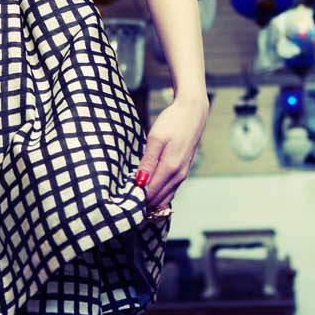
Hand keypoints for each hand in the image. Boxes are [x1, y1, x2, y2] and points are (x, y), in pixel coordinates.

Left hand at [133, 91, 207, 213]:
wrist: (193, 113)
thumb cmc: (173, 122)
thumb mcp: (156, 138)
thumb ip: (148, 162)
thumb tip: (139, 182)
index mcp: (171, 167)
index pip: (150, 193)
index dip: (135, 198)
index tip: (121, 195)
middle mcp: (179, 175)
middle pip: (158, 199)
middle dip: (142, 202)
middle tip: (124, 198)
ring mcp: (183, 175)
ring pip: (165, 198)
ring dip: (150, 199)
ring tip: (133, 194)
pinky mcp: (184, 172)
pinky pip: (170, 191)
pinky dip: (159, 194)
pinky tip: (147, 188)